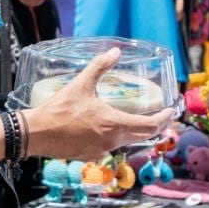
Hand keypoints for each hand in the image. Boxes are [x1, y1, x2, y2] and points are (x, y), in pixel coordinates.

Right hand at [22, 48, 173, 159]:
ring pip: (126, 141)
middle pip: (143, 136)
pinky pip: (110, 146)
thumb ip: (100, 66)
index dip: (165, 119)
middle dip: (155, 126)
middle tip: (161, 115)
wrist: (37, 134)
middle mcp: (113, 141)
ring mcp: (102, 150)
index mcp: (115, 124)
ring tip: (137, 119)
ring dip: (134, 131)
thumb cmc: (59, 109)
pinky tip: (109, 128)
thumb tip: (115, 51)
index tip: (171, 111)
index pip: (150, 126)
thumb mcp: (81, 84)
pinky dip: (116, 137)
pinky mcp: (90, 155)